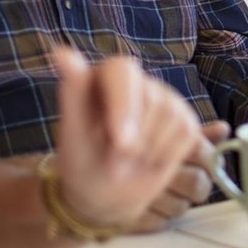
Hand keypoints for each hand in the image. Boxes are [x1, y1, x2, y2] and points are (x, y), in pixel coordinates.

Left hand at [51, 47, 203, 229]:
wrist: (104, 196)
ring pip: (171, 116)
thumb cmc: (82, 161)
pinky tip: (149, 160)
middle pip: (152, 99)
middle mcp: (138, 81)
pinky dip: (168, 155)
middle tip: (114, 163)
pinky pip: (186, 131)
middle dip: (134, 141)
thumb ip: (73, 91)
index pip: (123, 72)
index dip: (124, 106)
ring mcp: (165, 98)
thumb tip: (61, 51)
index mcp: (105, 76)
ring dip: (148, 150)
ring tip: (130, 161)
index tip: (119, 142)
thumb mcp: (73, 132)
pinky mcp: (184, 118)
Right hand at [129, 121, 227, 231]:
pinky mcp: (131, 217)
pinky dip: (157, 216)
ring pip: (181, 208)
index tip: (196, 161)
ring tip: (164, 192)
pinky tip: (147, 204)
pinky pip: (160, 224)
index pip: (204, 154)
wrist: (77, 170)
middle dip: (196, 185)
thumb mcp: (155, 130)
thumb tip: (225, 129)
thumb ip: (192, 133)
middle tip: (183, 180)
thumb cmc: (120, 145)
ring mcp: (144, 195)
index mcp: (164, 141)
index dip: (205, 160)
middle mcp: (157, 168)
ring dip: (177, 202)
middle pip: (198, 184)